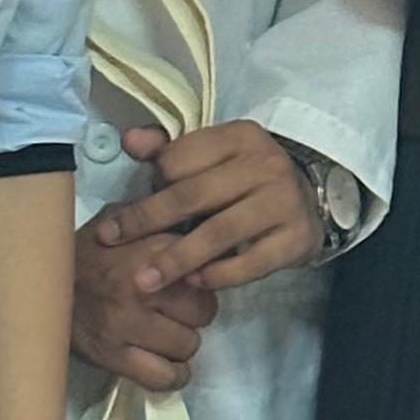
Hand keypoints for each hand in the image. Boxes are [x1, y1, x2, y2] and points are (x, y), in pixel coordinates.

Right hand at [70, 212, 217, 390]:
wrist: (33, 284)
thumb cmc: (81, 250)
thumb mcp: (115, 218)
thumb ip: (153, 215)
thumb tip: (192, 209)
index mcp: (147, 249)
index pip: (204, 266)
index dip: (204, 274)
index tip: (194, 278)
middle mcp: (141, 287)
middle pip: (204, 310)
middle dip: (196, 311)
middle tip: (179, 309)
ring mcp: (126, 325)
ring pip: (187, 344)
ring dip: (182, 342)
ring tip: (168, 333)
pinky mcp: (111, 356)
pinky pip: (163, 377)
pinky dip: (173, 374)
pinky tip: (169, 363)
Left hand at [91, 117, 323, 298]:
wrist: (309, 202)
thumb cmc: (246, 179)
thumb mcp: (212, 155)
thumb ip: (168, 149)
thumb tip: (129, 140)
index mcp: (239, 137)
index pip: (181, 158)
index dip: (152, 182)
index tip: (127, 208)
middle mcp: (265, 164)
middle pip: (193, 195)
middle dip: (146, 220)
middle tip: (110, 241)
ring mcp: (284, 201)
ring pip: (219, 233)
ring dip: (177, 259)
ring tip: (144, 280)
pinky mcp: (296, 238)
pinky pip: (250, 263)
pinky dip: (217, 275)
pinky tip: (193, 282)